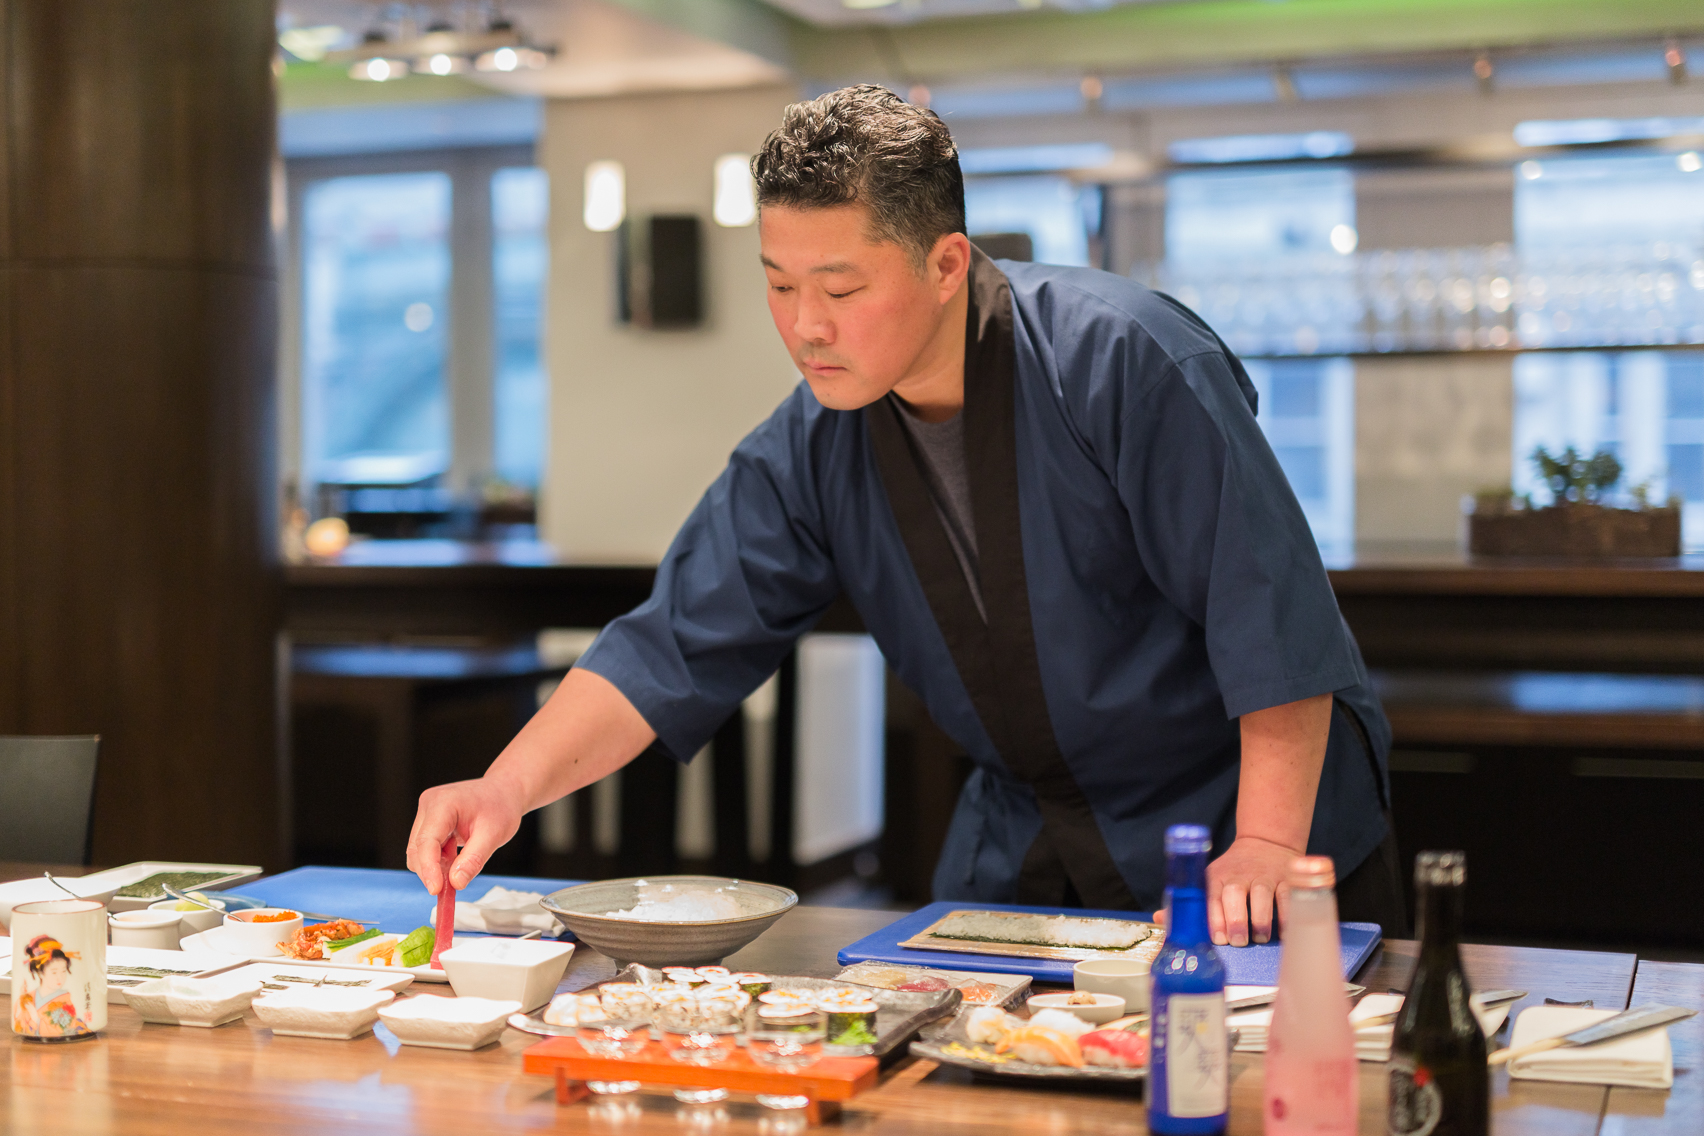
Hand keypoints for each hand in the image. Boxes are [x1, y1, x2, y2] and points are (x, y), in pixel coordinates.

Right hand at [406, 775, 526, 894]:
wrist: (503, 791)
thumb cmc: (501, 807)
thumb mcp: (494, 835)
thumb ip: (473, 860)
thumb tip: (455, 883)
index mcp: (442, 803)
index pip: (427, 841)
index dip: (429, 868)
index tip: (436, 890)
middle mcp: (428, 805)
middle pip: (418, 849)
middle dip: (432, 872)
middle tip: (452, 889)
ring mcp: (426, 812)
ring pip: (419, 851)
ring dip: (435, 867)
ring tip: (460, 868)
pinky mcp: (428, 821)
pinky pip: (426, 848)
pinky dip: (438, 861)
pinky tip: (455, 863)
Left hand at [1206, 835, 1302, 945]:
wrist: (1265, 843)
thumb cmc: (1236, 872)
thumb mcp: (1216, 878)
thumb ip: (1207, 903)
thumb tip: (1187, 927)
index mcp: (1219, 876)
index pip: (1213, 898)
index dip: (1216, 920)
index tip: (1220, 939)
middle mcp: (1240, 874)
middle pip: (1234, 893)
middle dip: (1236, 920)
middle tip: (1239, 941)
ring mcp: (1265, 875)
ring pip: (1262, 894)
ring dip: (1260, 919)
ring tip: (1260, 938)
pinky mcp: (1287, 878)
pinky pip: (1288, 897)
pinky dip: (1286, 916)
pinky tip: (1284, 933)